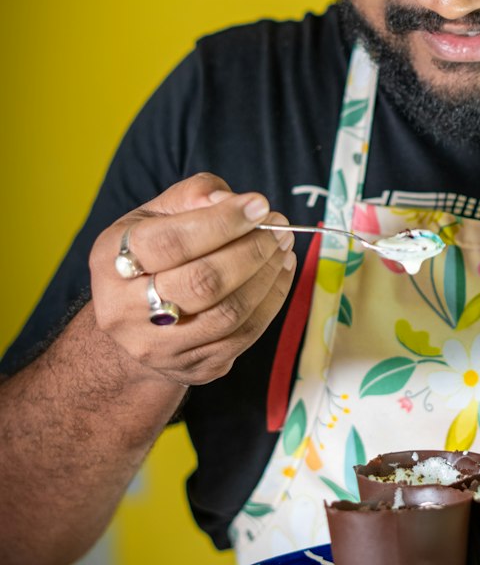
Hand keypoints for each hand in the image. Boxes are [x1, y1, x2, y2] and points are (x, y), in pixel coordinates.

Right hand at [89, 172, 295, 386]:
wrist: (135, 329)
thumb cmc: (151, 259)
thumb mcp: (153, 217)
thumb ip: (190, 197)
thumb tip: (228, 199)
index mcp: (111, 262)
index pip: (171, 243)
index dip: (221, 222)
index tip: (259, 205)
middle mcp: (126, 311)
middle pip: (202, 282)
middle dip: (251, 250)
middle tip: (278, 226)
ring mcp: (159, 347)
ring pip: (229, 313)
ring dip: (267, 275)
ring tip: (282, 246)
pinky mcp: (194, 367)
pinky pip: (245, 335)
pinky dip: (272, 300)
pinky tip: (280, 272)